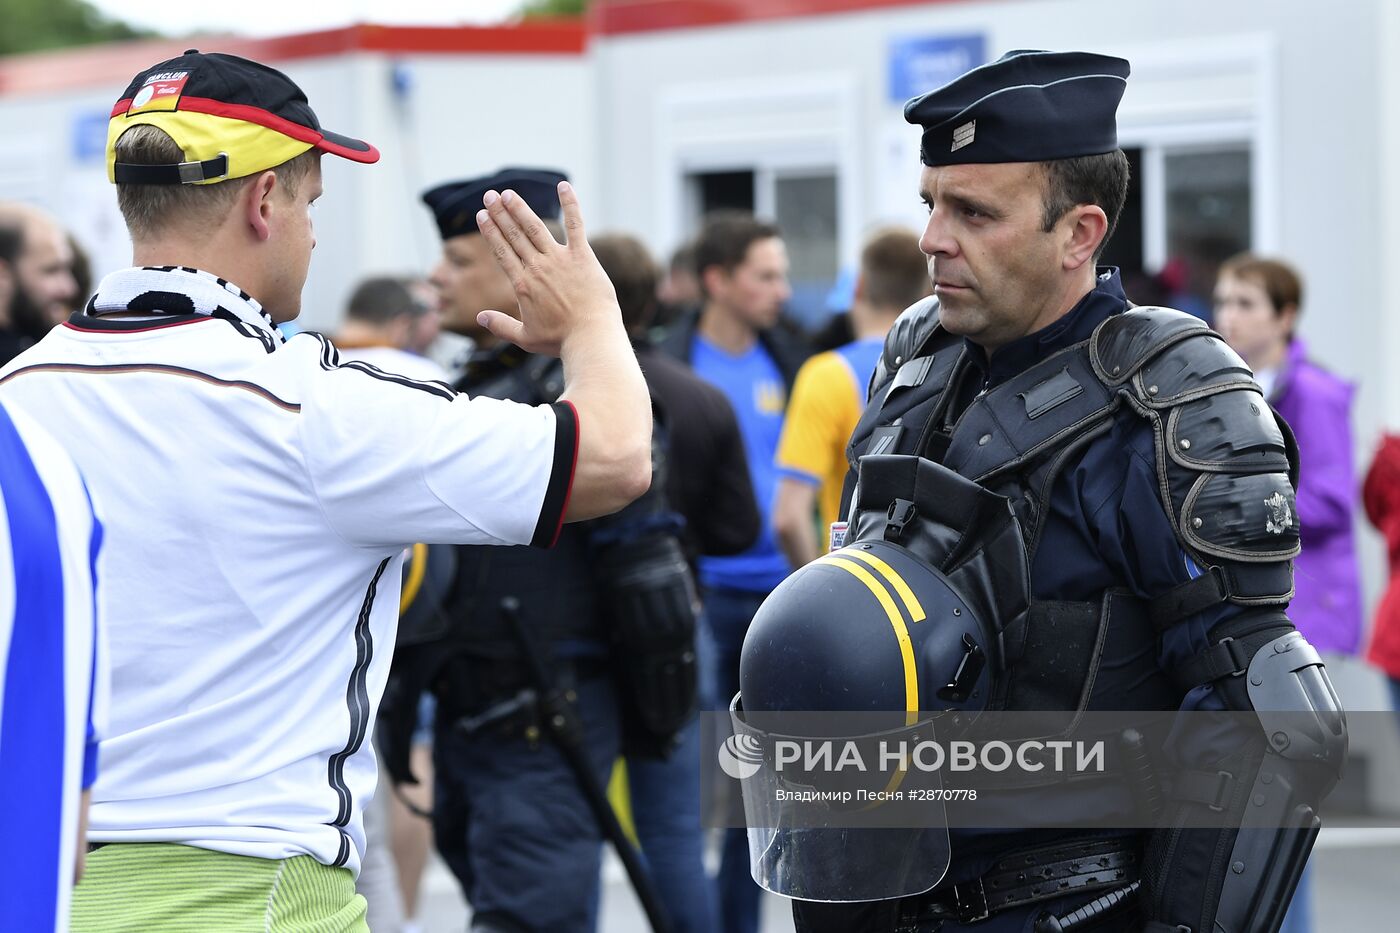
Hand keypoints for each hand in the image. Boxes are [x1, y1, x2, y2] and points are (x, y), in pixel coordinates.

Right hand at [474, 181, 620, 356]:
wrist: (590, 337)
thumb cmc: (560, 340)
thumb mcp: (525, 337)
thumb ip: (501, 325)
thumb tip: (480, 317)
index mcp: (522, 284)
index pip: (502, 251)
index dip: (490, 231)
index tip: (482, 215)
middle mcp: (537, 267)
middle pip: (514, 235)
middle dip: (500, 213)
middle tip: (489, 195)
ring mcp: (560, 259)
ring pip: (535, 227)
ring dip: (520, 208)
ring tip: (508, 193)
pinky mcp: (582, 256)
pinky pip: (575, 225)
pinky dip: (570, 204)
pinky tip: (564, 186)